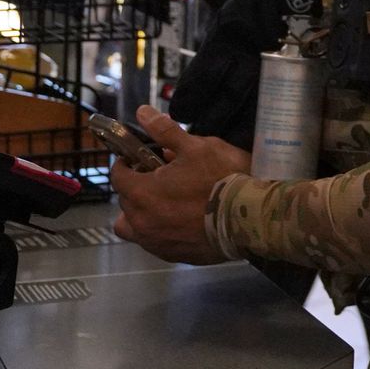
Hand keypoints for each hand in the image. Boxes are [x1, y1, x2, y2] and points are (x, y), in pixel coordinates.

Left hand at [112, 105, 250, 264]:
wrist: (251, 218)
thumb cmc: (223, 178)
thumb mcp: (198, 147)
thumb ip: (166, 131)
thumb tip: (142, 112)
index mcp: (141, 192)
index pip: (118, 175)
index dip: (127, 163)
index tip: (140, 158)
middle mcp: (141, 221)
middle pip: (125, 201)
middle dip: (137, 187)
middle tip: (162, 177)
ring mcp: (156, 242)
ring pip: (134, 228)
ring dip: (141, 214)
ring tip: (164, 205)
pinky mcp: (173, 256)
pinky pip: (155, 242)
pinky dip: (161, 230)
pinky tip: (183, 221)